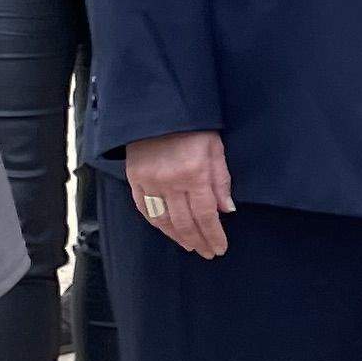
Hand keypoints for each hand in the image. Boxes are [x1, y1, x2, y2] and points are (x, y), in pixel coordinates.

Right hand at [120, 131, 234, 259]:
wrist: (159, 107)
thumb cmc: (193, 126)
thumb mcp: (215, 148)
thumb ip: (221, 181)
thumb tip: (226, 211)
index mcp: (194, 174)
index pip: (205, 215)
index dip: (214, 235)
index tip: (220, 248)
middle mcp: (170, 182)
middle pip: (185, 223)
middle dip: (199, 241)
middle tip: (207, 253)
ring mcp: (149, 182)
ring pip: (163, 220)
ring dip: (178, 237)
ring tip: (190, 245)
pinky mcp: (134, 179)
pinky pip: (144, 209)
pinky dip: (156, 223)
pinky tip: (166, 231)